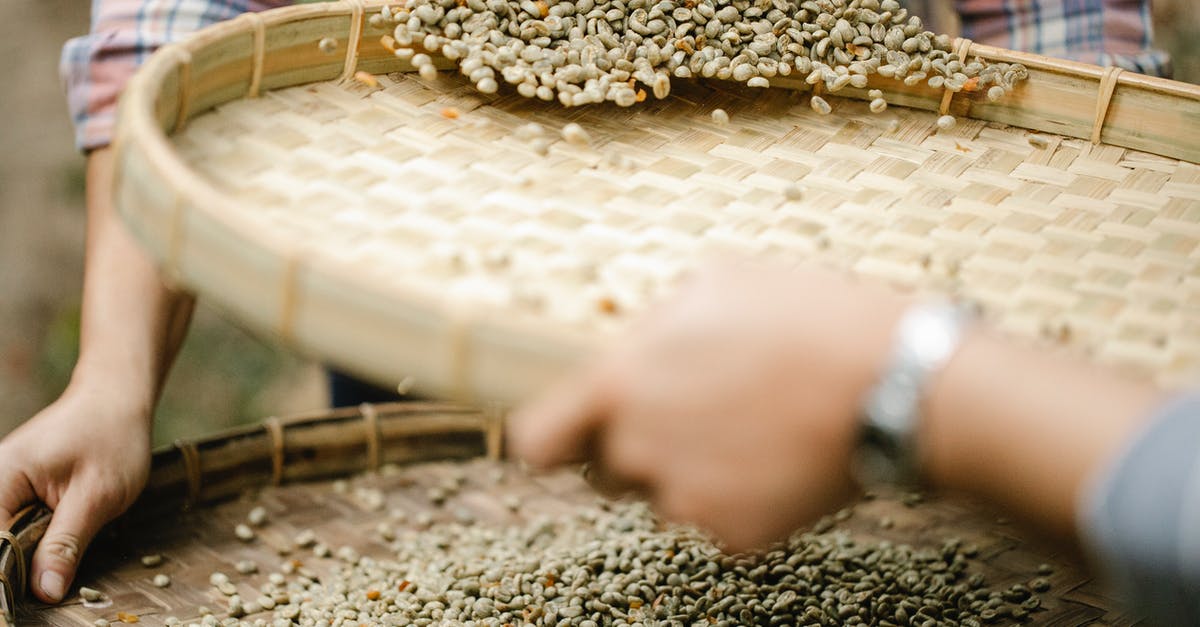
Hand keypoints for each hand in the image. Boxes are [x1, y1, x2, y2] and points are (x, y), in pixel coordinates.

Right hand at [0, 384, 150, 602]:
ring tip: (56, 560)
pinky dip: (31, 541)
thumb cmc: (112, 438)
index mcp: (0, 480)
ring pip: (5, 539)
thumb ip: (65, 544)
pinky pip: (14, 526)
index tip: (28, 599)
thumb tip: (45, 592)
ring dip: (26, 556)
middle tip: (52, 579)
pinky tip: (52, 548)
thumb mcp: (96, 496)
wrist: (117, 399)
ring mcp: (2, 486)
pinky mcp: (15, 491)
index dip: (7, 577)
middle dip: (18, 568)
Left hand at [510, 264, 908, 551]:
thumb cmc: (806, 319)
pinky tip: (779, 455)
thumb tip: (638, 348)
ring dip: (690, 471)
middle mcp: (640, 451)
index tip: (572, 433)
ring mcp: (688, 500)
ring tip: (751, 426)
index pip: (537, 441)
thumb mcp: (716, 284)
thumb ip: (654, 326)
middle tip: (694, 415)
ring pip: (664, 495)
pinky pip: (718, 518)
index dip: (551, 438)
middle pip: (606, 470)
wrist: (894, 384)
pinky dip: (741, 496)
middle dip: (633, 448)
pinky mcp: (735, 535)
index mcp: (620, 385)